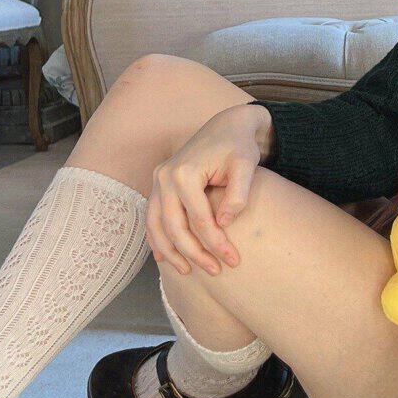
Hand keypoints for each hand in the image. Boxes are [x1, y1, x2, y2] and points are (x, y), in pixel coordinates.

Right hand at [147, 105, 263, 277]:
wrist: (227, 125)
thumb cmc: (239, 146)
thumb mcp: (246, 166)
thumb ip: (238, 195)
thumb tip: (224, 224)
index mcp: (185, 172)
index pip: (200, 220)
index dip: (217, 244)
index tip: (234, 261)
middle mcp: (165, 176)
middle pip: (174, 227)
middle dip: (194, 253)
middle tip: (215, 271)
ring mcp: (158, 180)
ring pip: (156, 225)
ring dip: (170, 252)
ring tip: (188, 271)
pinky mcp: (159, 184)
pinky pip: (151, 217)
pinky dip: (155, 238)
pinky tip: (165, 257)